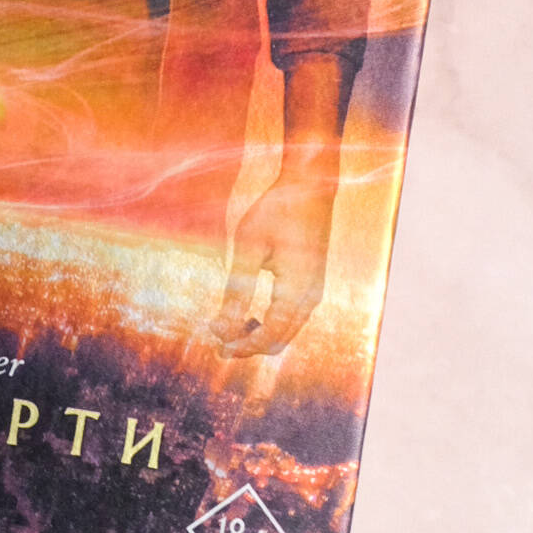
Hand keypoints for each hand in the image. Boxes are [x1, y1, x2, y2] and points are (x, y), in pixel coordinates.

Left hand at [213, 166, 336, 355]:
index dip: (242, 345)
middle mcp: (311, 297)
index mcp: (297, 290)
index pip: (269, 335)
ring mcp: (315, 292)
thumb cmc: (276, 211)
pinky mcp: (312, 285)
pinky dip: (270, 324)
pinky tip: (248, 315)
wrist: (310, 187)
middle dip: (249, 346)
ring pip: (287, 332)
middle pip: (279, 341)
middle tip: (218, 343)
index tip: (216, 345)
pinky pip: (292, 318)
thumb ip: (237, 291)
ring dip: (259, 336)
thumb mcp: (250, 248)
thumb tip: (221, 326)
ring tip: (229, 329)